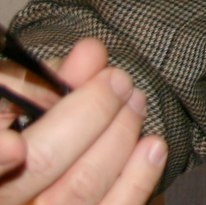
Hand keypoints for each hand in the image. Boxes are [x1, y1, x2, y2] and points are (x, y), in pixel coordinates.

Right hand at [0, 40, 165, 204]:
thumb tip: (91, 53)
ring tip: (136, 102)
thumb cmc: (13, 124)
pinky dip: (138, 179)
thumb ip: (41, 78)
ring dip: (119, 137)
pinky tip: (153, 147)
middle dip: (92, 113)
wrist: (28, 171)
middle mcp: (4, 199)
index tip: (26, 137)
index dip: (4, 151)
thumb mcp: (9, 99)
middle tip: (119, 81)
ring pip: (81, 189)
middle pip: (43, 162)